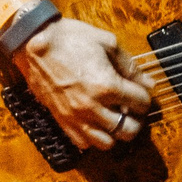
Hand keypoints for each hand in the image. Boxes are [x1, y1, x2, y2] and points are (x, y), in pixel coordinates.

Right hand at [15, 17, 154, 150]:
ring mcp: (75, 117)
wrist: (33, 43)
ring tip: (114, 117)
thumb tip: (148, 83)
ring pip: (107, 143)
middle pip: (128, 130)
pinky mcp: (61, 120)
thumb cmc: (70, 39)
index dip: (145, 97)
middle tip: (131, 109)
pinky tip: (96, 122)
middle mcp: (92, 106)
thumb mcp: (107, 43)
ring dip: (115, 132)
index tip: (141, 91)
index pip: (141, 103)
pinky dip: (93, 137)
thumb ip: (130, 67)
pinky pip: (83, 143)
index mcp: (107, 85)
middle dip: (136, 120)